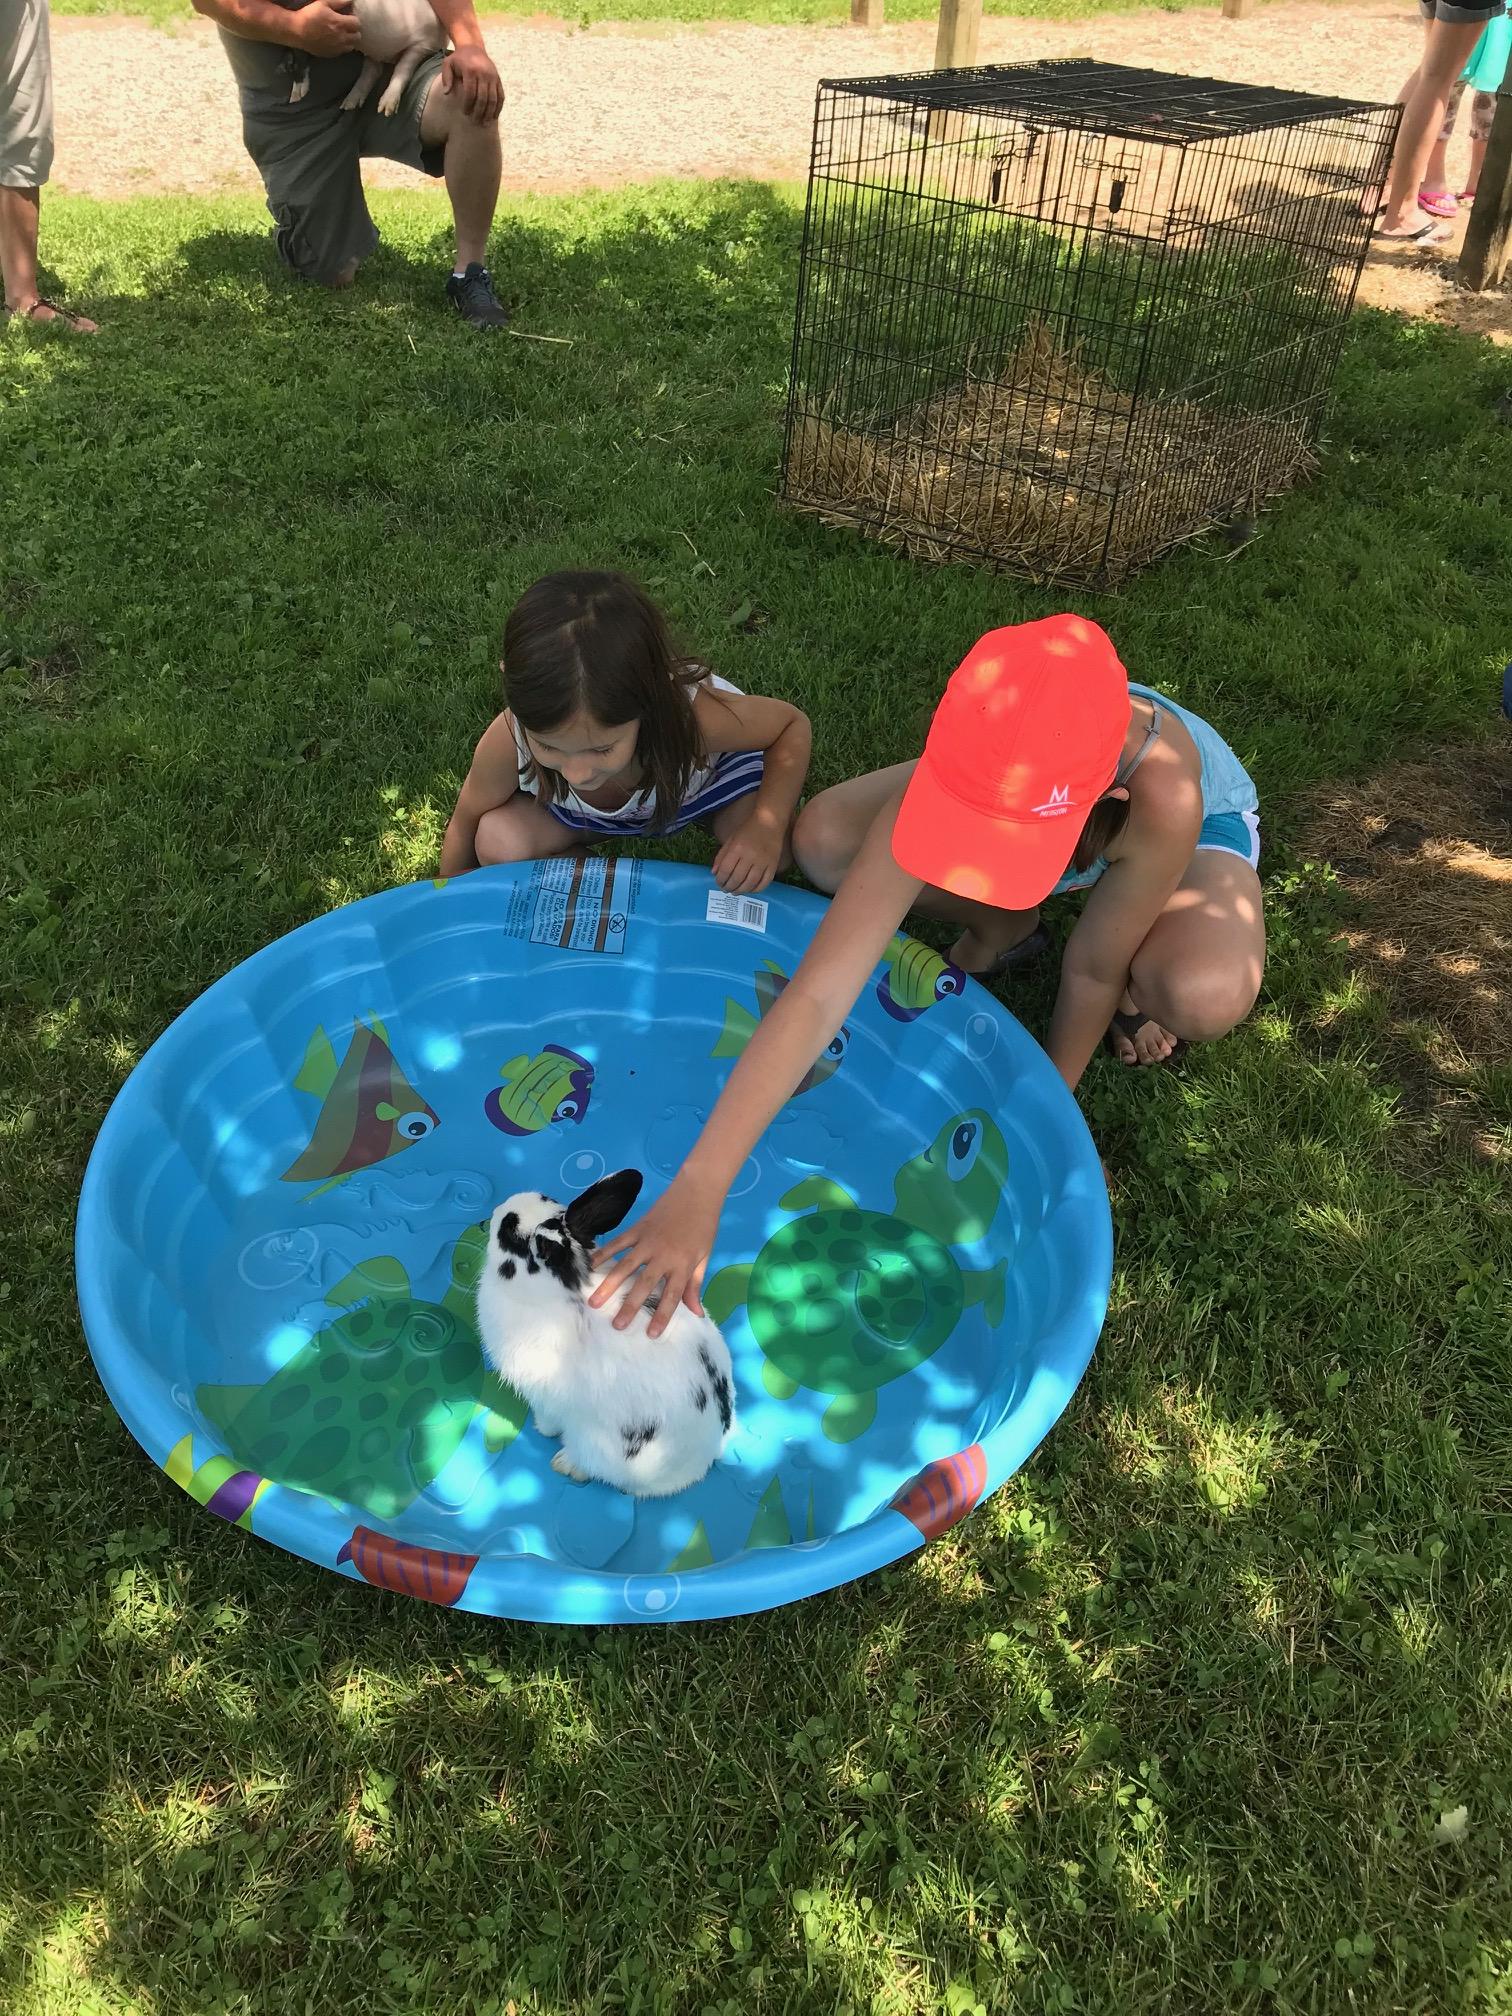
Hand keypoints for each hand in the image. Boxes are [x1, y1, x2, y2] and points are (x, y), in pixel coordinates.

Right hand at [290, 0, 359, 56]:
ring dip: (350, 40)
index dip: (353, 18)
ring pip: (352, 45)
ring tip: (343, 34)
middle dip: (354, 30)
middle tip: (346, 26)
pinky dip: (342, 46)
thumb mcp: (323, 3)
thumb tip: (351, 0)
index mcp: (340, 23)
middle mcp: (341, 37)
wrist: (297, 31)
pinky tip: (336, 41)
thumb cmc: (309, 15)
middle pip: (357, 36)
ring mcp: (337, 47)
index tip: (348, 16)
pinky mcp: (332, 54)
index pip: (357, 23)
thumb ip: (338, 1)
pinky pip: (343, 52)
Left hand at [441, 46, 503, 122]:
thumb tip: (446, 93)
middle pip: (483, 97)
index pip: (470, 92)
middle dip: (479, 112)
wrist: (473, 46)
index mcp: (470, 70)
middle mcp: (483, 73)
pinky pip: (501, 96)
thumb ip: (446, 78)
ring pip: (493, 99)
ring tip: (485, 123)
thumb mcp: (448, 63)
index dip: (468, 105)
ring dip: (489, 113)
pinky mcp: (498, 79)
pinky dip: (498, 107)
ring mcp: (493, 77)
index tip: (465, 113)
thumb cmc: (458, 58)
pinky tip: (494, 117)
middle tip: (475, 122)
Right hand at [589, 1180, 721, 1338]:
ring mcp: (648, 1241)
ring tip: (594, 1301)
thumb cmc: (704, 1226)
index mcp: (682, 1265)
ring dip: (609, 1285)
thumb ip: (695, 1285)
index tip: (650, 1334)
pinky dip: (603, 1253)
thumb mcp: (704, 1257)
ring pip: (625, 1266)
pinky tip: (590, 1265)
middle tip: (616, 1325)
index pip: (672, 1296)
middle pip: (644, 1284)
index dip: (662, 1316)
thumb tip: (696, 1313)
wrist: (697, 1192)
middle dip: (630, 1306)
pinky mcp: (637, 1228)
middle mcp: (663, 1256)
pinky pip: (617, 1243)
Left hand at [712, 806, 783, 894]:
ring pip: (750, 883)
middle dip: (728, 887)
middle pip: (737, 879)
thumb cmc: (748, 829)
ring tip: (735, 891)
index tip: (718, 882)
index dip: (720, 879)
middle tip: (725, 889)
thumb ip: (721, 856)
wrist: (770, 821)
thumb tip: (714, 873)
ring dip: (740, 891)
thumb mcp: (730, 839)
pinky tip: (749, 889)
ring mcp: (763, 862)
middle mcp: (750, 857)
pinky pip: (764, 883)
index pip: (725, 870)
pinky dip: (756, 890)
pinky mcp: (773, 866)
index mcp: (737, 849)